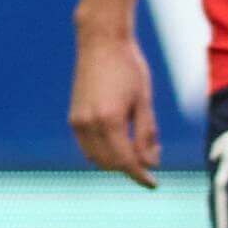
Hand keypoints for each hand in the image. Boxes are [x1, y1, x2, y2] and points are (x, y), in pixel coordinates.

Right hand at [68, 26, 160, 186]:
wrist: (101, 42)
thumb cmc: (129, 68)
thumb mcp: (145, 101)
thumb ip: (146, 134)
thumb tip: (150, 163)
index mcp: (109, 121)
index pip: (125, 161)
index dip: (140, 176)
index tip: (153, 185)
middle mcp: (88, 124)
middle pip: (110, 164)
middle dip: (131, 167)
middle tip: (153, 154)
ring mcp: (77, 121)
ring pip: (96, 158)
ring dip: (117, 160)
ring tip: (140, 143)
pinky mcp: (73, 117)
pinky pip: (88, 146)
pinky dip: (104, 151)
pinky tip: (123, 139)